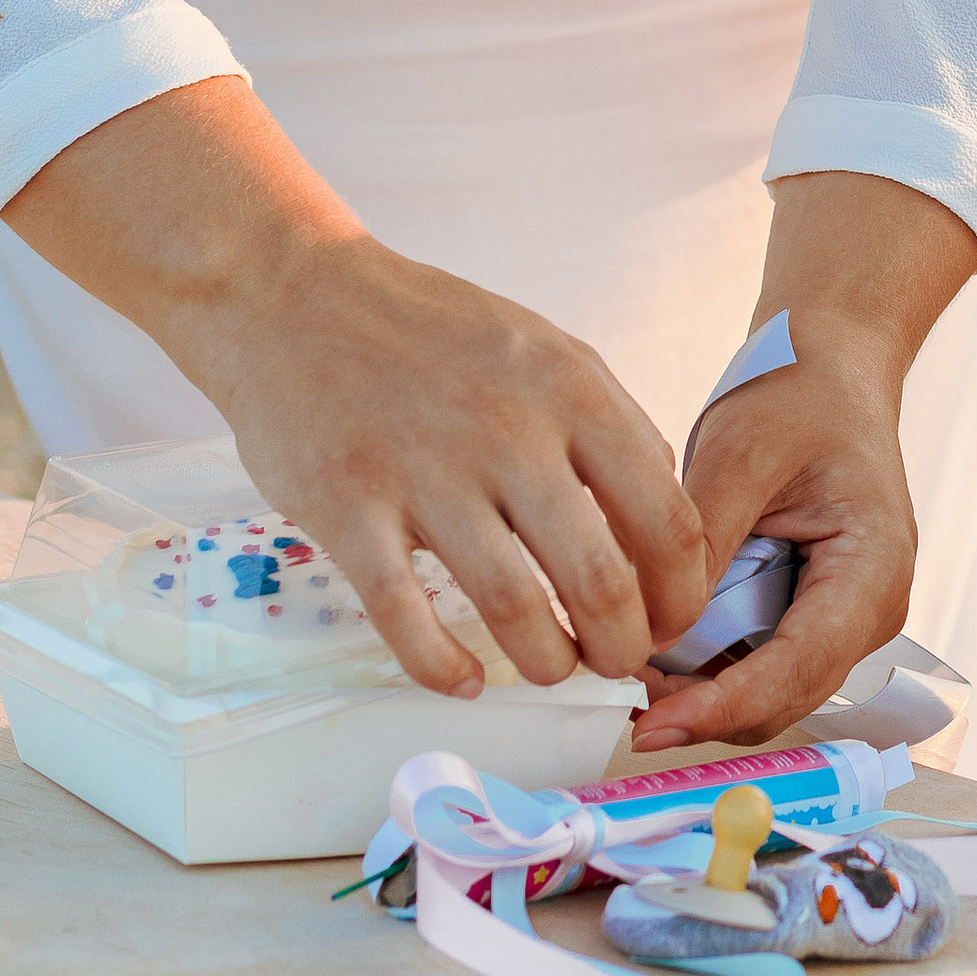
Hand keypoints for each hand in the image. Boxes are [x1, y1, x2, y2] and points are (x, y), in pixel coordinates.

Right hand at [195, 236, 704, 698]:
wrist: (295, 297)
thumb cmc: (429, 331)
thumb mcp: (547, 351)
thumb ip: (610, 429)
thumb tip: (662, 520)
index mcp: (574, 393)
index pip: (667, 519)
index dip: (681, 594)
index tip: (670, 623)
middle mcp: (510, 432)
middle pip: (601, 582)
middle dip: (622, 647)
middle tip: (615, 664)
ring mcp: (426, 473)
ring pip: (515, 610)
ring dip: (546, 662)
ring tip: (550, 667)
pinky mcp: (349, 510)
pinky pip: (407, 618)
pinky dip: (443, 667)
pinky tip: (461, 677)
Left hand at [628, 167, 976, 751]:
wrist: (830, 369)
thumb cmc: (799, 393)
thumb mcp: (742, 450)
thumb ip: (701, 542)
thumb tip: (652, 630)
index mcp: (872, 569)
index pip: (799, 668)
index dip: (723, 706)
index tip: (651, 726)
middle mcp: (866, 611)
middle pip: (783, 696)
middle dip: (702, 710)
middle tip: (615, 707)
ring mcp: (839, 619)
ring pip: (766, 691)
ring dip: (698, 694)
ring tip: (622, 676)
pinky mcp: (807, 615)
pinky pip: (755, 663)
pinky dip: (704, 669)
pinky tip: (650, 652)